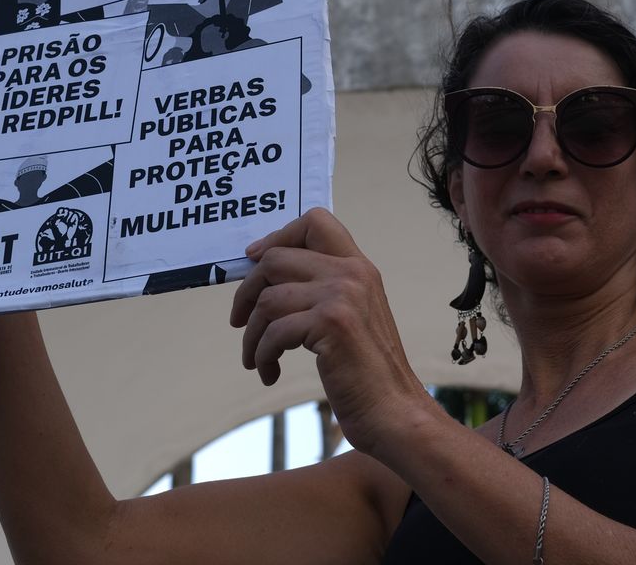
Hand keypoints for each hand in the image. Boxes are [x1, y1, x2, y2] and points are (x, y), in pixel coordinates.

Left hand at [231, 208, 428, 454]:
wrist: (395, 413)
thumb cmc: (368, 375)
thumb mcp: (353, 319)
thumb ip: (325, 292)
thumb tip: (267, 277)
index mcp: (360, 268)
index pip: (315, 221)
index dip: (277, 236)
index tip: (254, 260)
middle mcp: (353, 273)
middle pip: (277, 258)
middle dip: (247, 291)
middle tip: (240, 322)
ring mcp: (343, 296)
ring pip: (268, 299)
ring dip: (252, 335)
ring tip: (256, 359)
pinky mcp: (331, 324)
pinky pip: (273, 331)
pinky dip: (261, 355)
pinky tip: (269, 373)